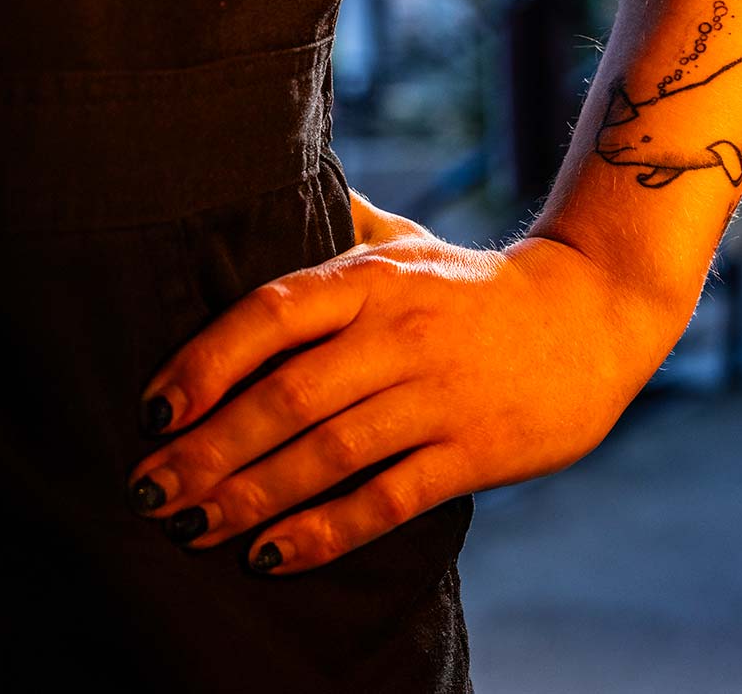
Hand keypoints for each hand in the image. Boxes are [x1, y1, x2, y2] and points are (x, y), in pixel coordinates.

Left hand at [126, 190, 666, 573]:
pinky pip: (388, 498)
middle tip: (148, 492)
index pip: (271, 313)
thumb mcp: (410, 244)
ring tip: (191, 526)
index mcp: (372, 280)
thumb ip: (342, 226)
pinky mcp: (473, 452)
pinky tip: (273, 555)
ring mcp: (438, 395)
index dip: (204, 362)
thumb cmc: (477, 287)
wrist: (594, 314)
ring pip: (329, 452)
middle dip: (208, 449)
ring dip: (251, 496)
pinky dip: (327, 531)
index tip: (152, 411)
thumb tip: (278, 185)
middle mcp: (399, 333)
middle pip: (287, 395)